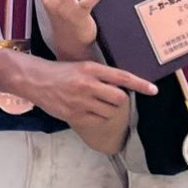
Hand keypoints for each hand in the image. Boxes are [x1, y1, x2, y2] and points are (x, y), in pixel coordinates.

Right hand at [27, 59, 157, 124]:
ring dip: (107, 110)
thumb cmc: (57, 72)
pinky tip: (87, 112)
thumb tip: (118, 87)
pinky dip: (97, 119)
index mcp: (90, 69)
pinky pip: (97, 121)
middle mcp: (88, 84)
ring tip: (95, 104)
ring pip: (110, 112)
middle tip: (110, 98)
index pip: (122, 77)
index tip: (154, 90)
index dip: (140, 84)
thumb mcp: (79, 67)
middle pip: (119, 98)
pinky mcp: (74, 114)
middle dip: (119, 100)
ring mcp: (81, 101)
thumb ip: (98, 76)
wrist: (34, 80)